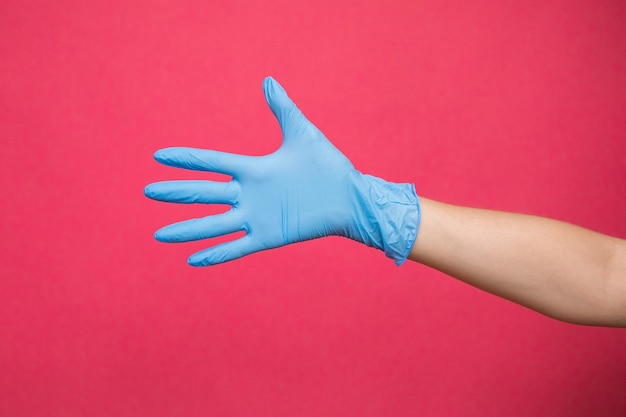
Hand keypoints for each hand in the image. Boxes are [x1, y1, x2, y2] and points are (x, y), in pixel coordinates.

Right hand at [144, 77, 419, 265]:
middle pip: (204, 193)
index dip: (186, 159)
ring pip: (213, 224)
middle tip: (147, 192)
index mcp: (254, 169)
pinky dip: (215, 254)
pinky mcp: (269, 236)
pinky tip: (192, 261)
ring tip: (158, 235)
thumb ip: (282, 108)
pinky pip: (236, 247)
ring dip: (186, 229)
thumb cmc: (328, 165)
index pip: (212, 162)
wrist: (349, 197)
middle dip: (176, 193)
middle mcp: (249, 194)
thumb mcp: (302, 132)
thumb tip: (268, 80)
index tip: (158, 156)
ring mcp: (257, 217)